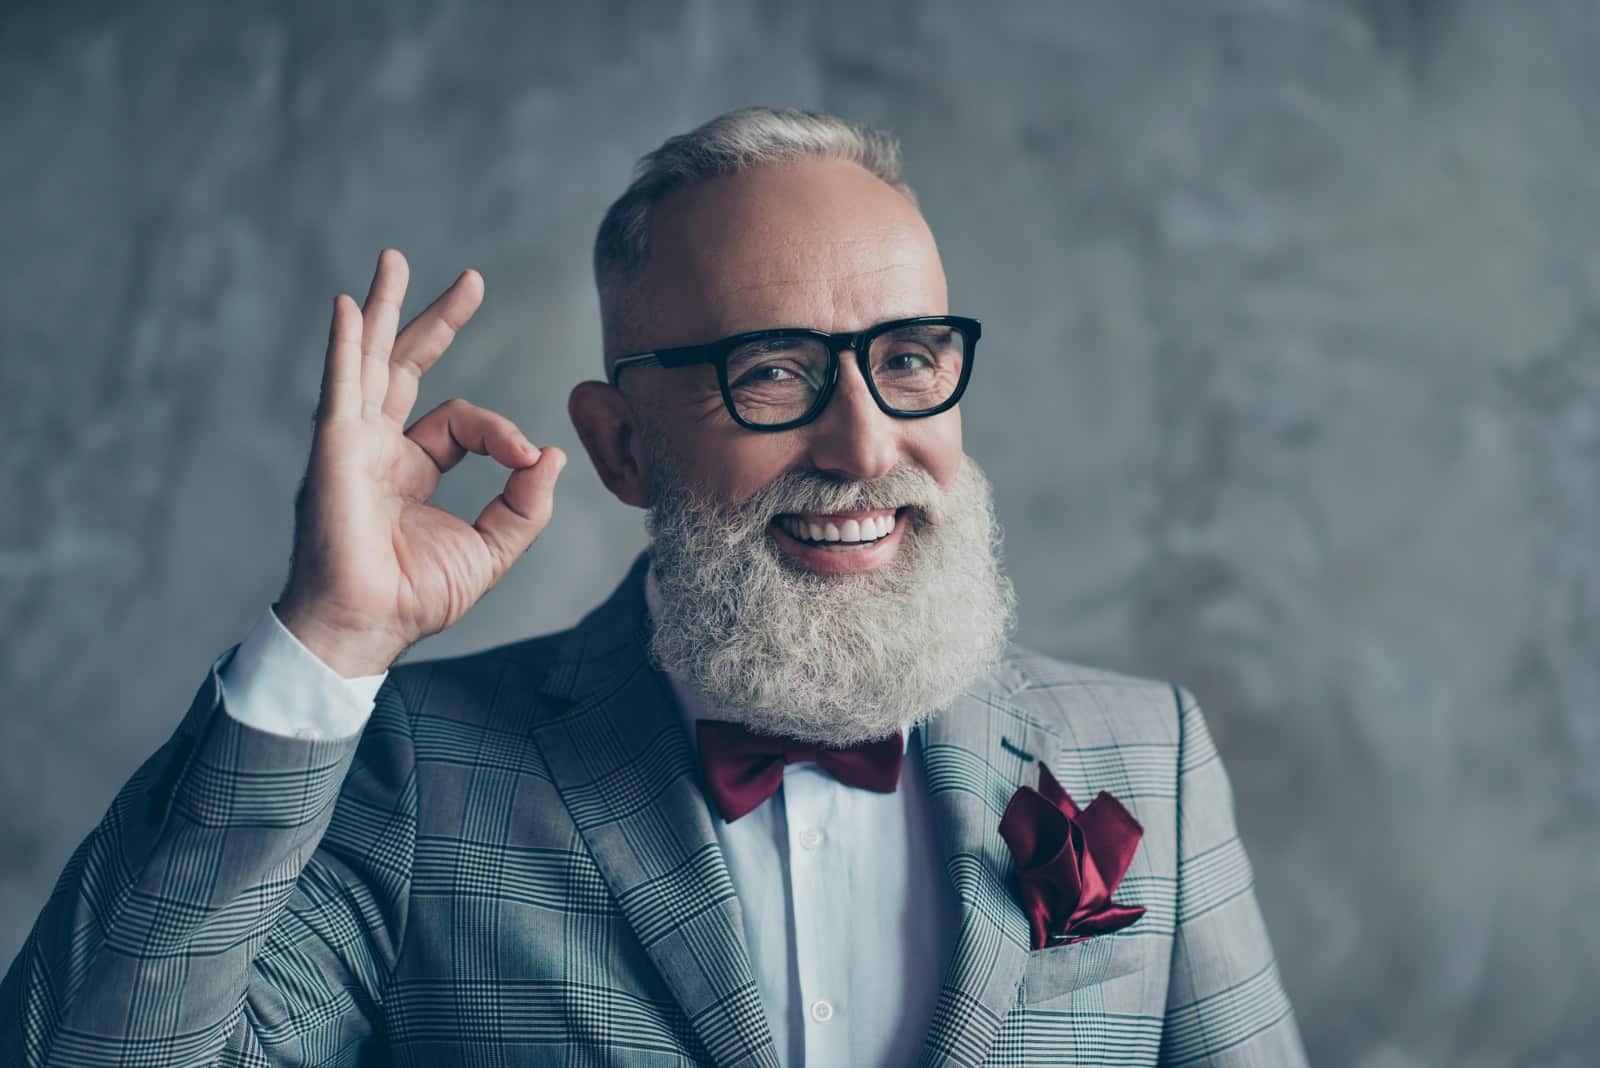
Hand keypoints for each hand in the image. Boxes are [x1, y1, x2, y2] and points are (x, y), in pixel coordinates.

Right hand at [275, 249, 565, 676]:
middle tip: (473, 279)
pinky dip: (345, 347)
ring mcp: (351, 445)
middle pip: (407, 367)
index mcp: (412, 469)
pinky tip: (351, 306)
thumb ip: (526, 506)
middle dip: (438, 320)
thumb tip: (553, 456)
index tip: (528, 458)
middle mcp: (378, 448)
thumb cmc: (415, 596)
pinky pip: (341, 388)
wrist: (368, 628)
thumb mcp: (490, 549)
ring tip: (394, 259)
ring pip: (371, 362)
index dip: (502, 433)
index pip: (461, 422)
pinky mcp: (333, 452)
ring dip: (385, 309)